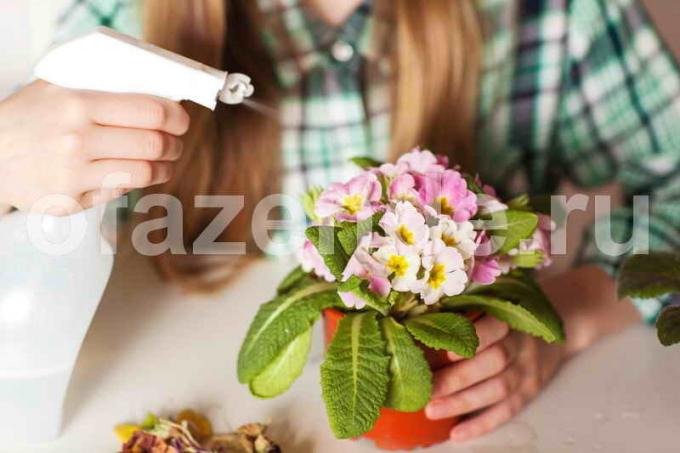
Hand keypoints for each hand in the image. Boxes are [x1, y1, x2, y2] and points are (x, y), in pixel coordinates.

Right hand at [0, 81, 189, 213]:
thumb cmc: (29, 118)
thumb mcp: (58, 88)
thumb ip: (102, 88)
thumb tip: (158, 95)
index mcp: (77, 103)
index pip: (150, 112)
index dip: (176, 118)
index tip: (181, 121)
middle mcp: (77, 139)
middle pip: (154, 144)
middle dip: (174, 145)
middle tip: (176, 144)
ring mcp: (73, 173)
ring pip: (144, 173)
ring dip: (164, 168)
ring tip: (164, 163)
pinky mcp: (70, 200)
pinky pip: (119, 192)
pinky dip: (133, 182)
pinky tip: (132, 175)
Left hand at [424, 316, 564, 441]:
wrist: (555, 324)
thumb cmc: (506, 312)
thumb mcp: (492, 300)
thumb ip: (463, 307)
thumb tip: (418, 318)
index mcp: (510, 319)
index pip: (495, 328)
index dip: (474, 339)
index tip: (447, 351)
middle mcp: (522, 346)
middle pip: (493, 363)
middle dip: (457, 378)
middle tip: (426, 389)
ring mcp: (528, 371)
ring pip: (498, 390)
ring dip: (463, 403)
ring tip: (432, 411)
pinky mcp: (529, 392)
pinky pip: (507, 412)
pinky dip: (481, 424)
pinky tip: (457, 433)